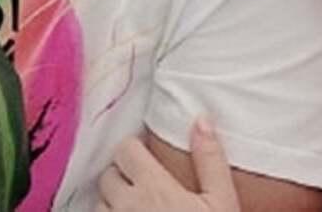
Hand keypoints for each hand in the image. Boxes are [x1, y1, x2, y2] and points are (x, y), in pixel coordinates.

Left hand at [95, 119, 238, 211]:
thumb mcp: (222, 202)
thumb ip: (211, 159)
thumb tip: (201, 118)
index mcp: (154, 187)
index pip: (125, 149)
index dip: (135, 150)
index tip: (148, 158)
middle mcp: (126, 206)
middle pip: (108, 176)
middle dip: (122, 177)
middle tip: (143, 186)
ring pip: (99, 204)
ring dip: (113, 203)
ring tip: (137, 210)